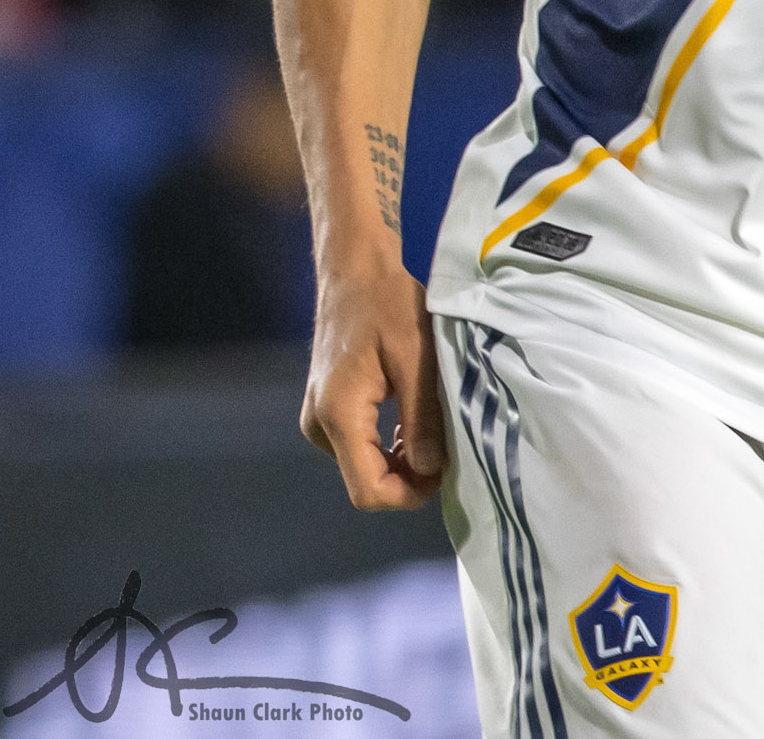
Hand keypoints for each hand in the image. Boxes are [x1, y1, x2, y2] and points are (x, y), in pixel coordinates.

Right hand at [302, 257, 446, 509]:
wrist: (355, 269)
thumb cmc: (388, 303)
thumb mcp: (416, 358)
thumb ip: (422, 418)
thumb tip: (429, 471)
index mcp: (338, 414)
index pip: (367, 489)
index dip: (407, 494)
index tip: (443, 474)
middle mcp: (319, 425)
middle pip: (365, 480)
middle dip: (408, 477)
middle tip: (445, 451)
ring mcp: (318, 418)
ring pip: (362, 465)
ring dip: (399, 460)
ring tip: (431, 431)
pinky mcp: (325, 409)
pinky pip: (357, 445)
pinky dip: (387, 445)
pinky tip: (410, 422)